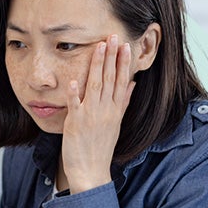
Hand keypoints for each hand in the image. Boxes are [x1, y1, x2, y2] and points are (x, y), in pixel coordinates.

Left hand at [61, 35, 135, 192]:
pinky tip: (74, 79)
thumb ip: (123, 102)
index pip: (122, 81)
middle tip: (114, 36)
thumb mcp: (116, 123)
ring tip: (99, 47)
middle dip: (112, 57)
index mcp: (115, 110)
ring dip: (97, 66)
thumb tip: (133, 84)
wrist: (91, 171)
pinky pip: (75, 105)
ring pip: (95, 86)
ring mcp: (91, 116)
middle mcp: (105, 111)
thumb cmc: (100, 147)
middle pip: (111, 79)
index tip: (126, 45)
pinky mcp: (76, 123)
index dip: (124, 63)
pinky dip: (75, 93)